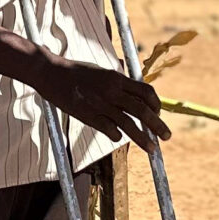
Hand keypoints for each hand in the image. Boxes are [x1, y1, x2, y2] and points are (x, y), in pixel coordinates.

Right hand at [36, 57, 169, 150]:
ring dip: (143, 138)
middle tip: (167, 136)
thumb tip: (130, 87)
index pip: (145, 92)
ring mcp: (101, 104)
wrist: (51, 72)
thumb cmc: (75, 72)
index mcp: (117, 78)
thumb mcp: (101, 70)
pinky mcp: (88, 115)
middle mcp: (112, 91)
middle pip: (142, 110)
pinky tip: (118, 138)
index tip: (158, 113)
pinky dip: (117, 136)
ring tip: (152, 149)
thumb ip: (117, 80)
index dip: (156, 104)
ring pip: (129, 124)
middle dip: (157, 125)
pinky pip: (109, 129)